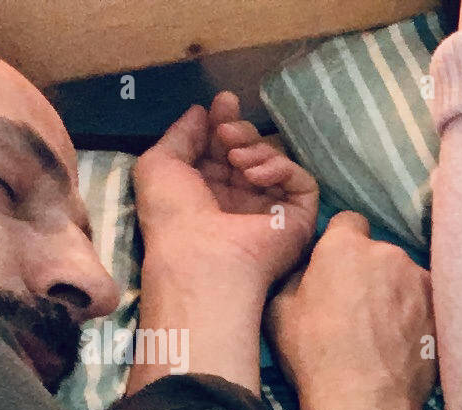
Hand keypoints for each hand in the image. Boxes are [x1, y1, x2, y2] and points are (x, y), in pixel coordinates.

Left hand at [134, 92, 318, 291]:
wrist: (201, 254)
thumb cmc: (173, 215)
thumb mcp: (159, 164)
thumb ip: (181, 134)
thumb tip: (201, 112)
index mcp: (209, 190)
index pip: (225, 148)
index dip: (225, 122)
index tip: (224, 102)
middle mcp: (241, 200)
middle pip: (253, 149)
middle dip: (241, 131)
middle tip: (227, 134)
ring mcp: (271, 210)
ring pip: (277, 161)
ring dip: (258, 149)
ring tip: (238, 160)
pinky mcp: (299, 220)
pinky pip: (302, 182)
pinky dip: (282, 168)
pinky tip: (255, 176)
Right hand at [265, 212, 436, 409]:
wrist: (366, 403)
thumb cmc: (315, 357)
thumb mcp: (280, 311)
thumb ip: (296, 276)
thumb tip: (308, 268)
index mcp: (345, 247)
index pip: (348, 223)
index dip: (341, 244)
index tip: (336, 268)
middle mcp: (389, 254)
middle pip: (379, 253)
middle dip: (370, 271)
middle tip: (356, 307)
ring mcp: (421, 282)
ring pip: (405, 278)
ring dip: (395, 294)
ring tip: (382, 331)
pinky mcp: (441, 313)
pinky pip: (425, 305)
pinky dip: (416, 317)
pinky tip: (403, 343)